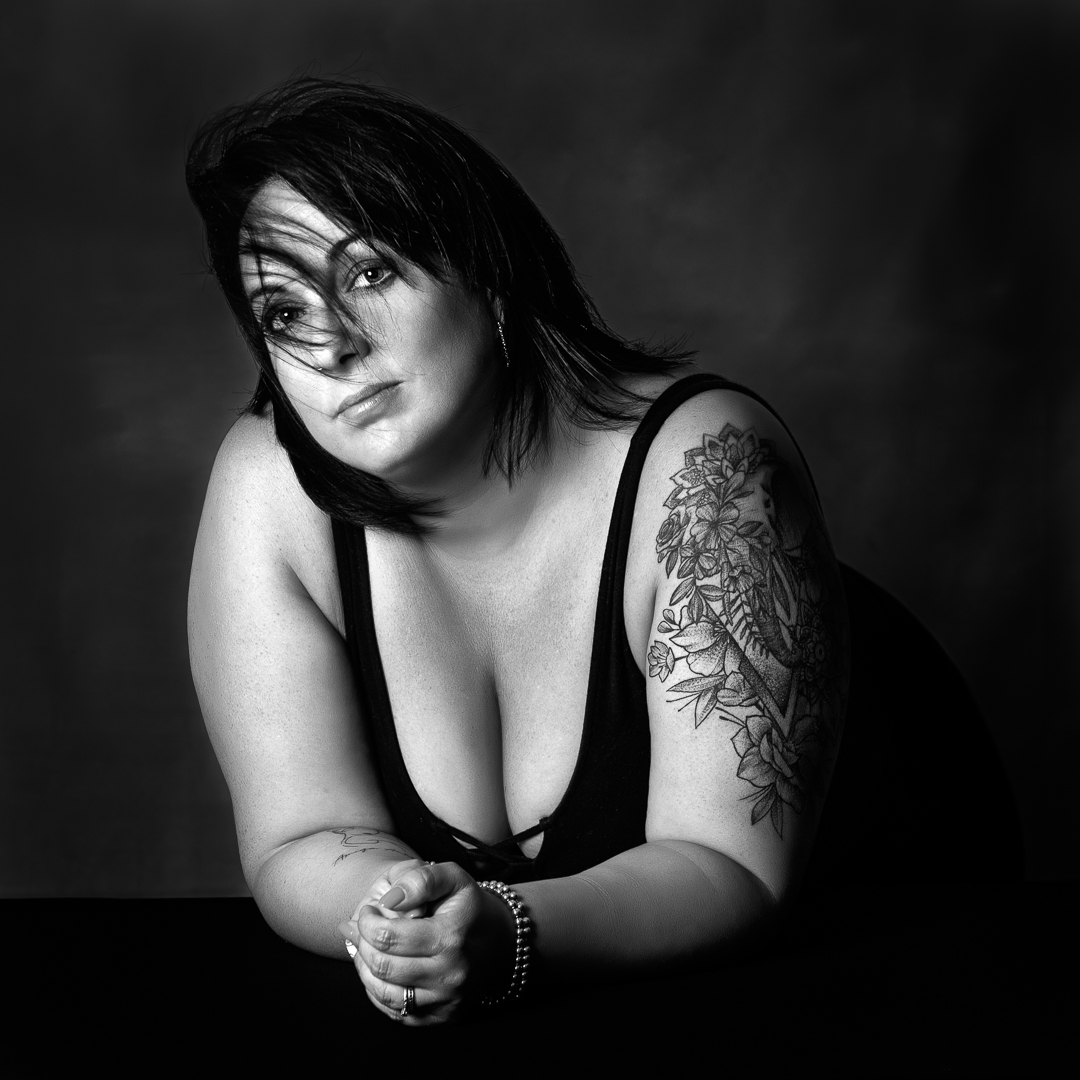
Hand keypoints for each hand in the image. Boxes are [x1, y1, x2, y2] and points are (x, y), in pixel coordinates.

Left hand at [338, 861, 515, 1024]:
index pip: (388, 936)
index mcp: (451, 937)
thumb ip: (420, 880)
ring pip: (384, 994)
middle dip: (362, 944)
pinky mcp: (443, 1017)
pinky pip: (397, 1013)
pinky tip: (381, 971)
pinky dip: (379, 993)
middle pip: (382, 966)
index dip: (367, 922)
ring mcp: (447, 1001)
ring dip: (365, 970)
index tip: (368, 911)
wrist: (502, 941)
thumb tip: (389, 899)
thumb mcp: (452, 877)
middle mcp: (450, 975)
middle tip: (362, 929)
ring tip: (367, 949)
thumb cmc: (470, 906)